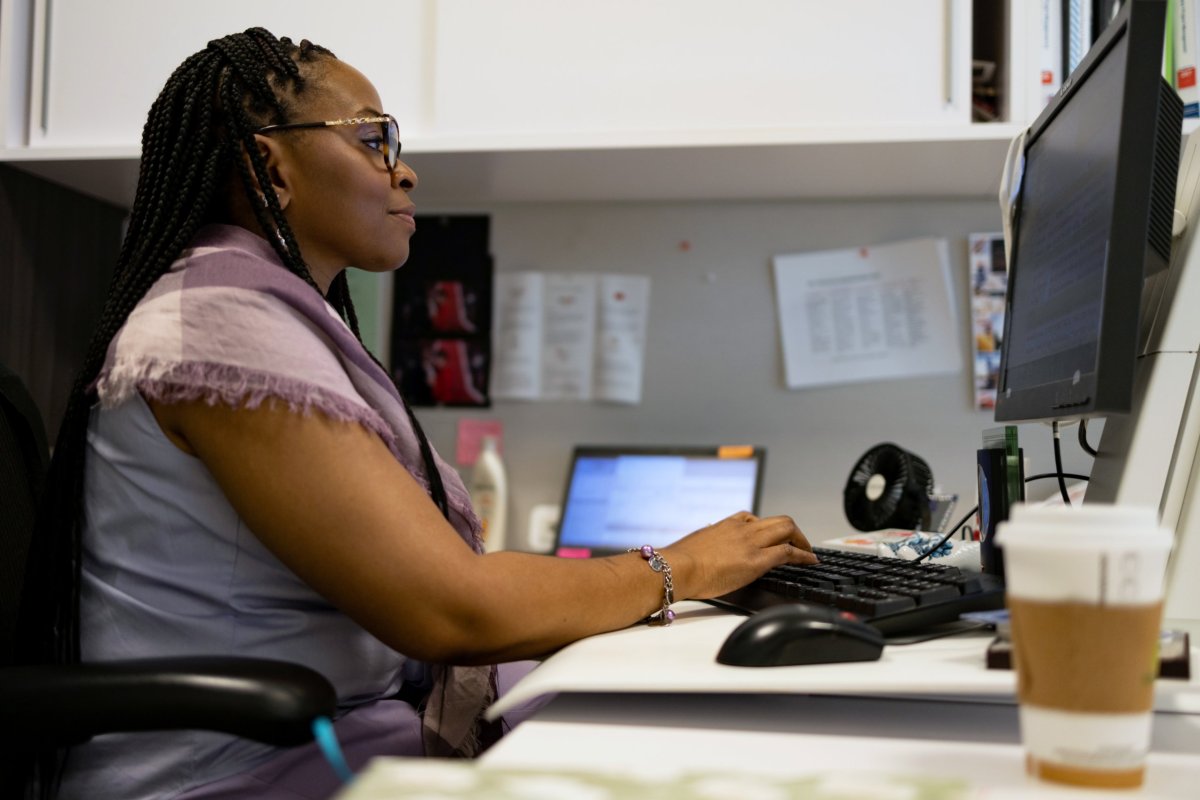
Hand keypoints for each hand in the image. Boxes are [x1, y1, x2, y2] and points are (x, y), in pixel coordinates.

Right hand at [661, 511, 816, 599]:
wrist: (677, 567)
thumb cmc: (680, 561)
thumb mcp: (697, 544)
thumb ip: (709, 544)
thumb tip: (709, 552)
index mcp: (727, 524)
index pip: (754, 519)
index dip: (767, 529)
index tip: (772, 537)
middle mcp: (742, 528)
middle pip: (779, 520)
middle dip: (793, 532)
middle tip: (799, 544)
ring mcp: (751, 543)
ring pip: (787, 529)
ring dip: (802, 541)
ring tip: (808, 553)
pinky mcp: (756, 561)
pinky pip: (788, 552)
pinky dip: (804, 555)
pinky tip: (810, 562)